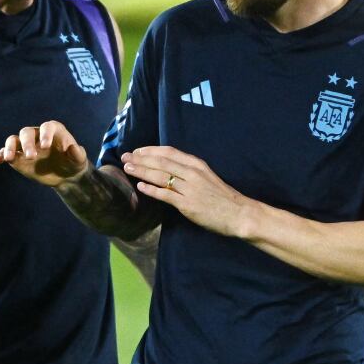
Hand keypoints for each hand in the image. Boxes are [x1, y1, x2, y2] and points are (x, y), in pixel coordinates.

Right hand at [0, 120, 88, 186]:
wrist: (66, 175)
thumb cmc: (74, 163)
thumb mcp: (79, 160)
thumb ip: (77, 153)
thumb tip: (73, 148)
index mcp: (53, 131)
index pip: (46, 127)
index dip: (45, 134)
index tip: (45, 146)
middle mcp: (37, 135)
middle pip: (27, 133)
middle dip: (27, 143)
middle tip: (31, 157)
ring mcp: (26, 145)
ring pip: (13, 140)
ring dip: (10, 147)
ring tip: (9, 158)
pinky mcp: (18, 157)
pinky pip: (7, 152)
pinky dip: (1, 154)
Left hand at [122, 146, 250, 237]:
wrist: (239, 213)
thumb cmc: (221, 196)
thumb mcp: (206, 176)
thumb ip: (188, 171)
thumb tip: (168, 168)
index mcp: (196, 164)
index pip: (169, 152)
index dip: (150, 150)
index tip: (137, 151)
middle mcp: (192, 173)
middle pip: (161, 162)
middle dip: (140, 159)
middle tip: (125, 157)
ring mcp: (189, 189)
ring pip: (161, 176)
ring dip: (142, 171)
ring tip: (127, 168)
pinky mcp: (188, 205)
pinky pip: (166, 195)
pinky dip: (152, 190)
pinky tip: (140, 186)